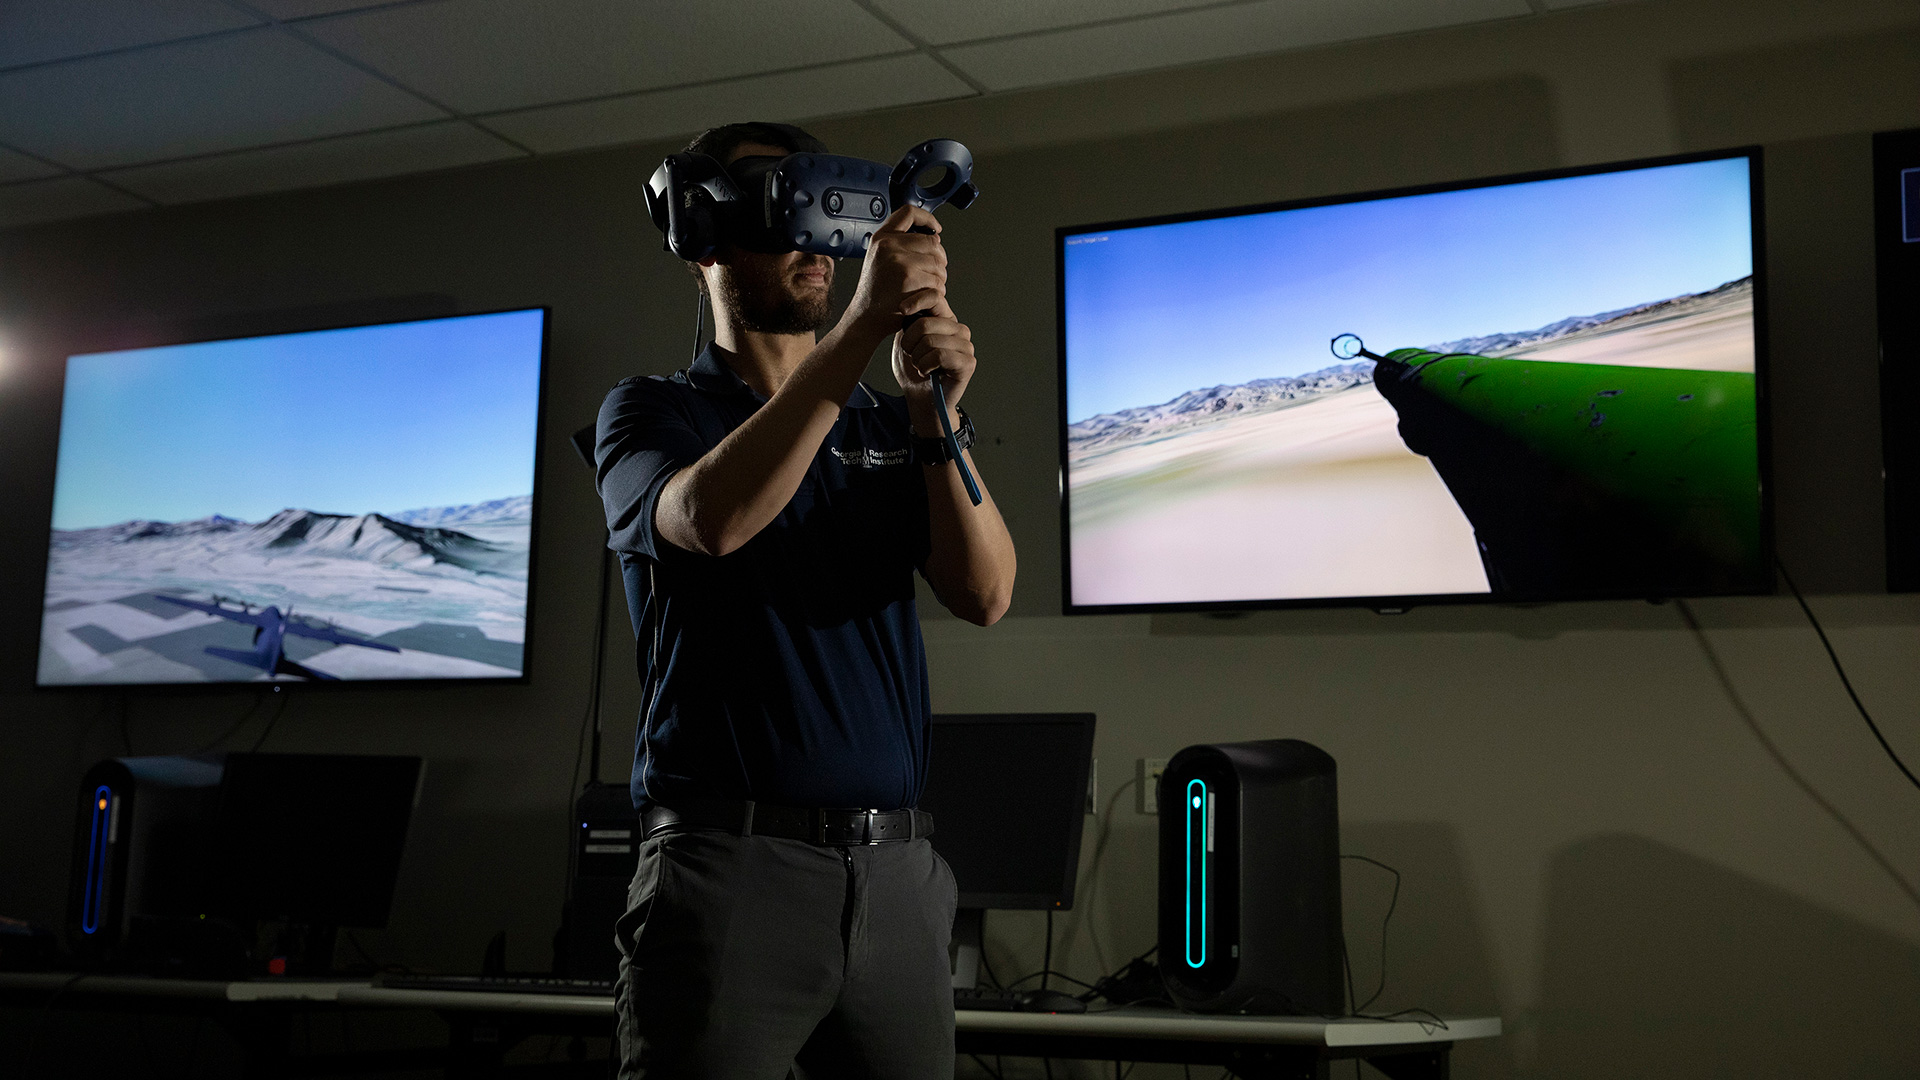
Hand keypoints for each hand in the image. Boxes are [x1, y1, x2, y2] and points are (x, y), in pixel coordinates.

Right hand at [845, 205, 946, 340]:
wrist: (866, 317)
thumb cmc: (876, 291)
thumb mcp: (879, 257)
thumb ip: (900, 243)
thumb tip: (933, 238)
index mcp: (881, 237)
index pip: (909, 213)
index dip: (928, 218)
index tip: (936, 229)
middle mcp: (888, 245)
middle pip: (932, 241)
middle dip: (938, 258)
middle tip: (931, 273)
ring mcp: (899, 261)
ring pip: (938, 262)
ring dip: (939, 277)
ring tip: (926, 286)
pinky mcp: (909, 279)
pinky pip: (937, 280)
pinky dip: (937, 291)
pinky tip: (925, 296)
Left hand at [893, 297, 974, 425]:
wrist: (921, 399)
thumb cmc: (912, 371)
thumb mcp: (905, 342)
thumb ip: (908, 322)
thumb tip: (907, 306)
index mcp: (945, 320)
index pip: (934, 297)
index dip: (916, 300)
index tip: (901, 310)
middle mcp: (959, 329)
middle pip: (925, 323)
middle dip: (909, 343)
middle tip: (912, 356)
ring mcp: (966, 346)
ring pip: (930, 341)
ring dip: (917, 358)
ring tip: (921, 366)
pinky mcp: (968, 363)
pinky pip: (939, 356)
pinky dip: (926, 366)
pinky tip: (928, 372)